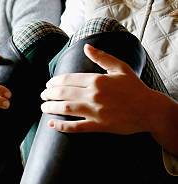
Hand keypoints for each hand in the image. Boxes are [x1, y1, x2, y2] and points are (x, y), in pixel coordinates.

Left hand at [41, 44, 157, 133]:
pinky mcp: (97, 126)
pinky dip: (61, 126)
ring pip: (65, 109)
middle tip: (43, 95)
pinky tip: (51, 124)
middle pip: (63, 93)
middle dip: (49, 94)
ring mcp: (95, 111)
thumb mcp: (120, 68)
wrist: (149, 110)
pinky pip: (75, 127)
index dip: (54, 82)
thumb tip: (86, 47)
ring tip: (43, 107)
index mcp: (97, 80)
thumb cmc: (134, 88)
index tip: (48, 84)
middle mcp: (94, 95)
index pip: (68, 79)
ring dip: (50, 107)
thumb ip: (102, 57)